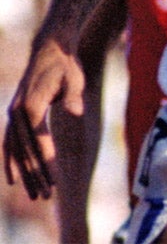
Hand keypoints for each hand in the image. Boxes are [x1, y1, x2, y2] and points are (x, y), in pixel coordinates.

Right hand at [4, 37, 84, 199]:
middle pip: (25, 151)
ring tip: (35, 195)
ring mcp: (13, 114)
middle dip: (35, 175)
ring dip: (24, 174)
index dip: (47, 162)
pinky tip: (15, 180)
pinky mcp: (15, 115)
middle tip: (46, 196)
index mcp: (32, 106)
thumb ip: (73, 97)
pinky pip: (10, 144)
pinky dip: (11, 162)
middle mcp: (18, 112)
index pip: (39, 141)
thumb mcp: (74, 78)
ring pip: (15, 151)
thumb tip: (76, 111)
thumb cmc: (67, 65)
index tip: (55, 181)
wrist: (51, 49)